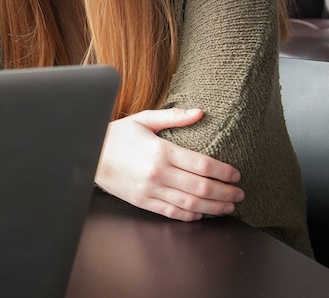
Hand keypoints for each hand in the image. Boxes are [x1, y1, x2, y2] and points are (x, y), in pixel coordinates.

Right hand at [94, 108, 243, 221]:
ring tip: (228, 207)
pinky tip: (202, 213)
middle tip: (239, 194)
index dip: (224, 171)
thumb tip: (200, 113)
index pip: (202, 165)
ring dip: (214, 207)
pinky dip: (191, 215)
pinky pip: (173, 212)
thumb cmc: (116, 136)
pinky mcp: (144, 201)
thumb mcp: (143, 120)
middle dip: (226, 192)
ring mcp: (151, 190)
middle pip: (202, 187)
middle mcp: (159, 173)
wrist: (89, 153)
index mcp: (161, 151)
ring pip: (191, 203)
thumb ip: (173, 117)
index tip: (236, 175)